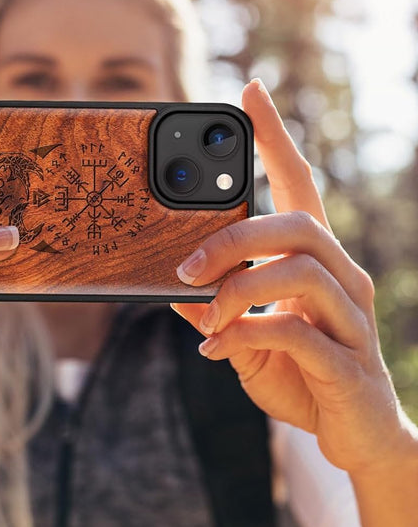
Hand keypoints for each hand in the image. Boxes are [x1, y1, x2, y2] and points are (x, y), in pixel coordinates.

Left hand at [171, 79, 414, 476]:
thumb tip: (172, 289)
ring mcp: (352, 319)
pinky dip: (247, 334)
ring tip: (204, 314)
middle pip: (297, 224)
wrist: (354, 435)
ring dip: (237, 289)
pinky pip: (297, 332)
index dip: (275, 137)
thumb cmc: (298, 372)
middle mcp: (342, 277)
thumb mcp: (244, 334)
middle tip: (184, 268)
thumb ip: (215, 308)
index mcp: (314, 260)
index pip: (299, 183)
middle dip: (233, 238)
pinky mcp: (349, 363)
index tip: (250, 91)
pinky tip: (218, 349)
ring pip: (300, 271)